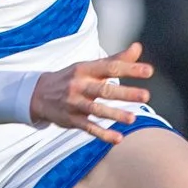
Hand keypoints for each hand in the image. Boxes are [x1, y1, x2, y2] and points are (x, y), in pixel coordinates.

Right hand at [29, 43, 154, 144]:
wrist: (37, 94)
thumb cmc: (72, 78)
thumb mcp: (90, 66)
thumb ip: (116, 59)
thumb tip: (138, 48)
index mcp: (86, 69)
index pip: (110, 67)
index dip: (130, 69)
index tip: (149, 71)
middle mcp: (80, 85)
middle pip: (105, 89)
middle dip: (125, 93)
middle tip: (146, 95)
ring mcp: (74, 103)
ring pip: (96, 109)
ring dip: (115, 114)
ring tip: (133, 119)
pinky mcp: (71, 119)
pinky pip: (88, 127)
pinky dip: (102, 134)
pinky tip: (118, 139)